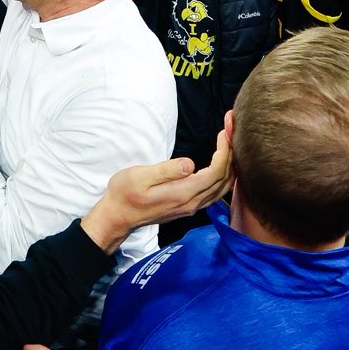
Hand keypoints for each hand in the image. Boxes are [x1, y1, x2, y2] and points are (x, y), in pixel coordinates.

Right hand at [81, 120, 233, 249]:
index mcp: (182, 193)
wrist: (117, 217)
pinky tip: (222, 166)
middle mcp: (191, 203)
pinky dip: (223, 178)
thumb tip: (190, 164)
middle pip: (223, 180)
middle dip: (231, 155)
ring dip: (230, 167)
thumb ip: (166, 171)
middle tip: (230, 132)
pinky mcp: (188, 207)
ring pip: (222, 188)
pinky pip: (215, 193)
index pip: (215, 172)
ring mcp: (191, 207)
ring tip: (229, 146)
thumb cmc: (125, 194)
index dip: (224, 152)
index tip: (223, 133)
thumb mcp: (139, 177)